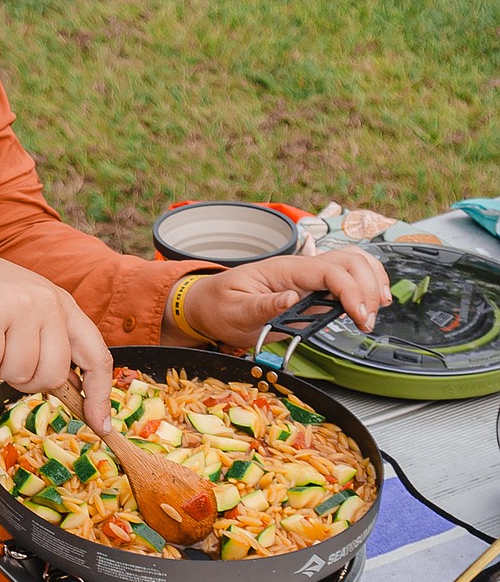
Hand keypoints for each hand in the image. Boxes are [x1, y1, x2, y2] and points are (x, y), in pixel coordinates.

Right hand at [0, 231, 114, 428]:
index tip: (102, 425)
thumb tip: (71, 389)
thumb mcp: (23, 311)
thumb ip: (49, 343)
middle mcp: (47, 301)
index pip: (96, 356)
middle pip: (52, 377)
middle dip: (24, 378)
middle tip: (1, 351)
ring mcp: (19, 306)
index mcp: (61, 303)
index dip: (101, 395)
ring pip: (18, 374)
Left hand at [178, 246, 391, 349]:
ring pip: (352, 262)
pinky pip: (345, 277)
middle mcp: (298, 268)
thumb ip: (262, 305)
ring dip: (371, 281)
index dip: (351, 291)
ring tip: (374, 310)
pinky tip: (368, 304)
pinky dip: (364, 285)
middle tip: (367, 320)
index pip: (329, 271)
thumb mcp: (234, 311)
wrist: (207, 305)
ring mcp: (306, 277)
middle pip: (349, 261)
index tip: (359, 317)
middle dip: (367, 287)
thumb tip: (290, 298)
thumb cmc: (218, 306)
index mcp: (282, 270)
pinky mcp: (310, 289)